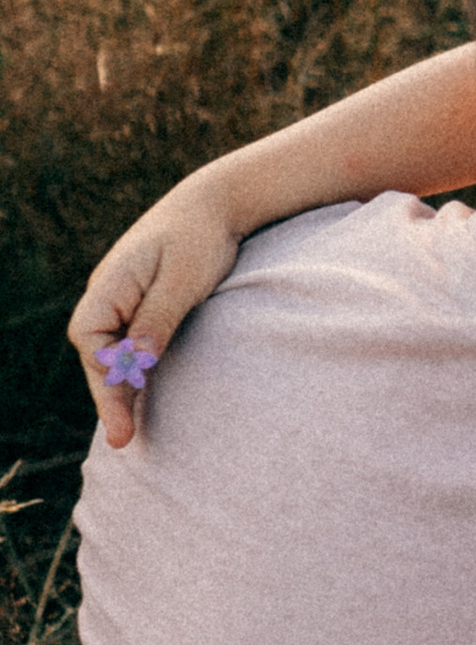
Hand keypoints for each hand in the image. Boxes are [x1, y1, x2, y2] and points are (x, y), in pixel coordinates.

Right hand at [68, 183, 245, 445]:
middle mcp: (109, 296)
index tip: (123, 406)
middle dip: (109, 396)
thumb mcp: (183, 278)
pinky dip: (136, 373)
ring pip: (113, 354)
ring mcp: (124, 303)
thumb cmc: (201, 237)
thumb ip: (159, 317)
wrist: (217, 205)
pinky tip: (142, 399)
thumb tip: (138, 362)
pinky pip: (132, 348)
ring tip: (129, 433)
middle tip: (123, 440)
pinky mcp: (144, 309)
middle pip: (97, 354)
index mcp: (110, 284)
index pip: (89, 337)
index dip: (104, 375)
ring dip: (121, 390)